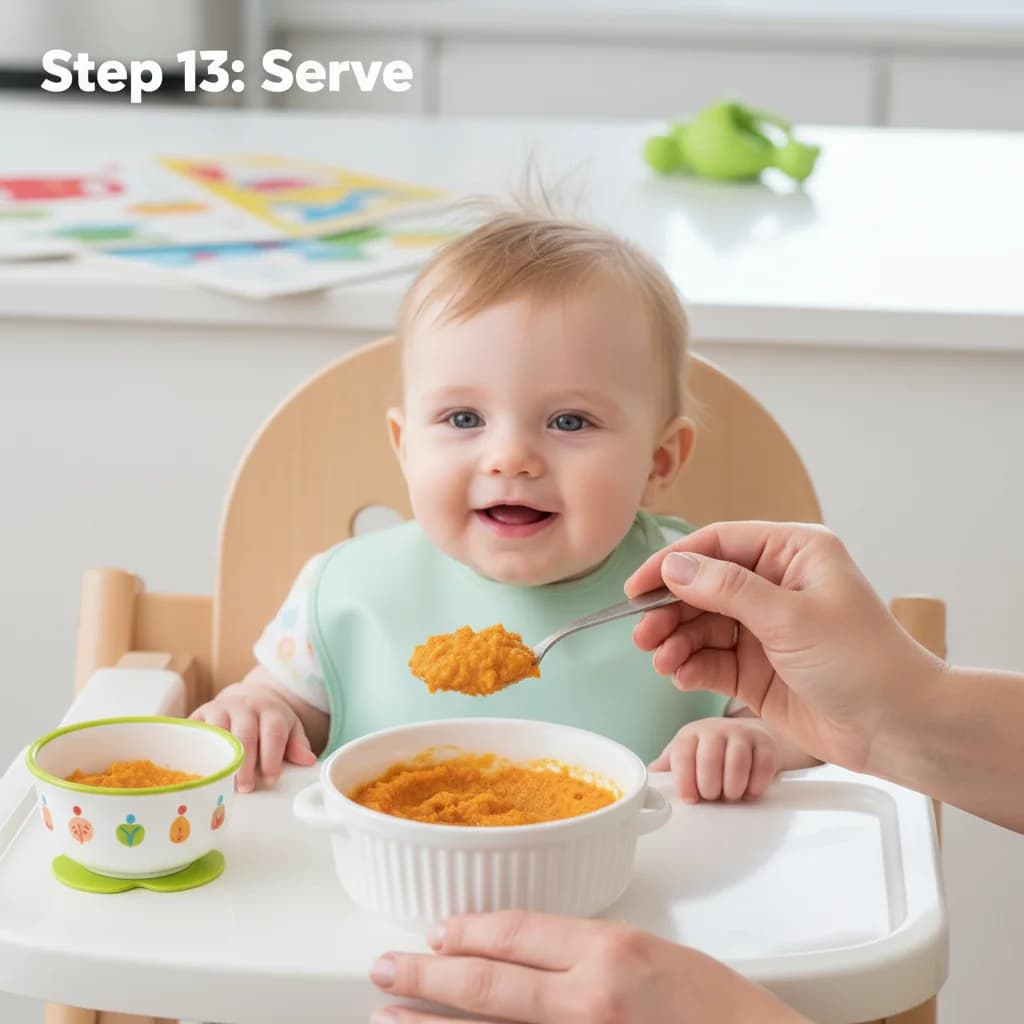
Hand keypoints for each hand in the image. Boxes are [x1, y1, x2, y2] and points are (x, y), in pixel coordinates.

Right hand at [190, 680, 316, 791]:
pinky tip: (197, 771)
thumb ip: (298, 745)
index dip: (272, 756)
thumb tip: (308, 761)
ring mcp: (219, 709)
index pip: (273, 732)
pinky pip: (194, 733)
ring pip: (217, 733)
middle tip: (245, 787)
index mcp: (270, 711)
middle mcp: (244, 706)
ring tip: (221, 783)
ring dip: (219, 758)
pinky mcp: (198, 716)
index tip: (271, 778)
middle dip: (245, 762)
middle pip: (245, 734)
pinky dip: (195, 751)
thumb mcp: (289, 728)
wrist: (247, 698)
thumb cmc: (270, 721)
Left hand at [369, 911, 807, 1023]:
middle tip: (383, 967)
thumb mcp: (657, 957)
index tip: (440, 932)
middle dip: (426, 974)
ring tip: (386, 1015)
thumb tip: (532, 956)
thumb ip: (592, 953)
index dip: (469, 931)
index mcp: (611, 954)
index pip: (517, 933)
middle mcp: (589, 1002)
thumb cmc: (723, 1012)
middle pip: (487, 984)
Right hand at [625, 522, 943, 775]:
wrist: (898, 728)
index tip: (639, 586)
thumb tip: (676, 567)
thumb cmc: (864, 662)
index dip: (674, 563)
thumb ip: (728, 590)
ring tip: (660, 660)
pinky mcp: (757, 668)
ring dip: (676, 641)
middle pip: (703, 586)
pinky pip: (711, 660)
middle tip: (643, 632)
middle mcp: (776, 585)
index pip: (719, 544)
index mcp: (794, 553)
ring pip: (702, 625)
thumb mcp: (791, 617)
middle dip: (670, 609)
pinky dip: (690, 666)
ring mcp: (765, 628)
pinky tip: (679, 675)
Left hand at [652, 718, 778, 802]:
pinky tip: (749, 792)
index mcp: (690, 735)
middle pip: (709, 759)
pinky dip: (755, 786)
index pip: (683, 755)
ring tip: (730, 796)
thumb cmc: (708, 752)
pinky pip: (763, 767)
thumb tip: (646, 783)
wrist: (746, 737)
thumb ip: (667, 769)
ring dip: (733, 788)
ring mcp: (742, 734)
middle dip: (709, 787)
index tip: (689, 799)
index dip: (684, 780)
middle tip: (712, 797)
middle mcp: (715, 730)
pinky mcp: (765, 744)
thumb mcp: (685, 756)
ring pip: (737, 763)